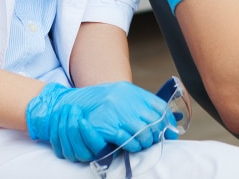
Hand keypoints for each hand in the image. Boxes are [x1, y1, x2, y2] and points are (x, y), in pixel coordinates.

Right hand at [26, 81, 168, 162]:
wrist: (68, 103)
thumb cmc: (94, 101)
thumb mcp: (118, 95)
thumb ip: (136, 103)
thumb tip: (158, 117)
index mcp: (131, 91)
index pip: (158, 106)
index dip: (166, 120)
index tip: (169, 130)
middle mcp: (126, 100)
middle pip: (153, 121)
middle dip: (156, 134)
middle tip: (155, 140)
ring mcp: (117, 112)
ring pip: (143, 132)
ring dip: (145, 142)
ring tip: (143, 145)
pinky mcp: (107, 125)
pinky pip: (127, 139)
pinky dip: (131, 145)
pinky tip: (131, 146)